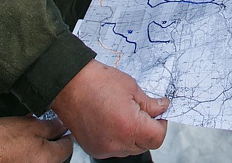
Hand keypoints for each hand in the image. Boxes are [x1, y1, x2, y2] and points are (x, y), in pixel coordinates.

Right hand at [0, 114, 72, 162]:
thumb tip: (62, 126)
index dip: (65, 133)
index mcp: (48, 158)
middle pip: (56, 154)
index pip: (67, 146)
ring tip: (29, 134)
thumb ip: (51, 127)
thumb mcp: (31, 125)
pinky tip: (20, 142)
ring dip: (40, 146)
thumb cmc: (2, 139)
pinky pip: (30, 159)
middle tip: (44, 127)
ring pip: (43, 157)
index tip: (61, 125)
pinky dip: (29, 151)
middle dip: (52, 140)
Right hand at [50, 59, 168, 158]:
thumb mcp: (132, 88)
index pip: (157, 138)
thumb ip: (150, 104)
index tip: (159, 115)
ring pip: (130, 149)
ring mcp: (103, 149)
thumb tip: (162, 108)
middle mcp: (116, 143)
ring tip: (126, 115)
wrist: (69, 84)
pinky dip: (119, 138)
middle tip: (144, 112)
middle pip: (145, 145)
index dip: (161, 125)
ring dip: (134, 136)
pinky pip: (115, 149)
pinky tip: (114, 121)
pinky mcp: (94, 149)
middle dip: (148, 130)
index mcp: (129, 127)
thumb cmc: (96, 82)